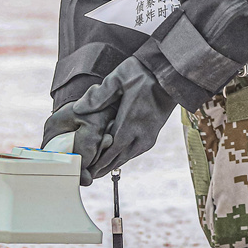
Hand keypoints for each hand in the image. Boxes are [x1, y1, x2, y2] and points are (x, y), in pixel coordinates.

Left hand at [42, 56, 176, 184]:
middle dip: (104, 167)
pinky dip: (125, 155)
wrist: (170, 72)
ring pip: (129, 156)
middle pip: (120, 158)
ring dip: (115, 162)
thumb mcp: (118, 78)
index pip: (111, 151)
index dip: (98, 163)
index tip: (86, 170)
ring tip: (100, 169)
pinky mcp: (154, 132)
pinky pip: (137, 150)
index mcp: (130, 122)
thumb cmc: (143, 73)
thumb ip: (98, 95)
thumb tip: (78, 109)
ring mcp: (150, 134)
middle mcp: (142, 133)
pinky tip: (117, 155)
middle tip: (89, 175)